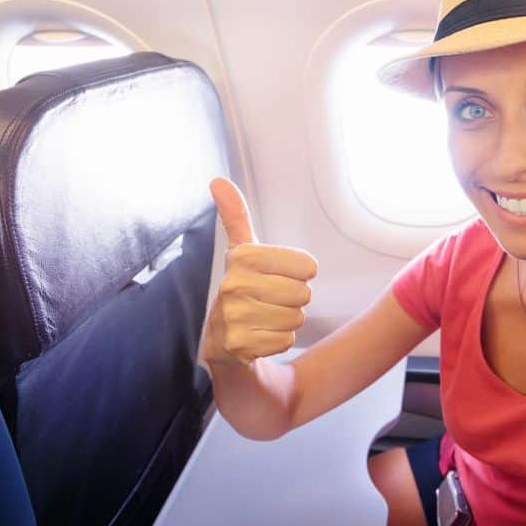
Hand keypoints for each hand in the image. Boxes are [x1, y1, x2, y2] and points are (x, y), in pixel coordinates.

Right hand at [204, 177, 317, 364]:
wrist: (222, 340)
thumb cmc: (242, 288)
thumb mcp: (242, 252)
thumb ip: (236, 216)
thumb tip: (217, 180)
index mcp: (241, 256)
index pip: (308, 266)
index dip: (302, 274)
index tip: (281, 276)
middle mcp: (232, 284)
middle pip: (303, 293)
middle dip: (294, 300)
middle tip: (272, 301)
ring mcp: (233, 316)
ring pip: (296, 318)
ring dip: (287, 321)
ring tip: (265, 318)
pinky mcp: (238, 346)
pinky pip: (284, 340)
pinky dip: (277, 341)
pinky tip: (259, 336)